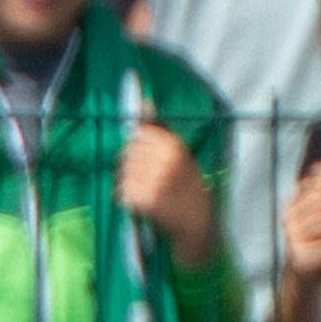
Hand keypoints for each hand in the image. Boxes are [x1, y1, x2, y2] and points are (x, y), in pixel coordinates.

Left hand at [116, 122, 214, 264]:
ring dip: (130, 181)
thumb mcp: (179, 152)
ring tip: (150, 189)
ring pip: (123, 171)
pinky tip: (145, 201)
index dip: (141, 146)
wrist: (198, 220)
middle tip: (152, 178)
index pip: (139, 134)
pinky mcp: (145, 199)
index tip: (152, 157)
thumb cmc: (187, 183)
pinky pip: (122, 190)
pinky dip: (128, 196)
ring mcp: (154, 181)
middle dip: (134, 164)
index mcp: (175, 146)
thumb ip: (159, 127)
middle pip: (128, 152)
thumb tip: (145, 101)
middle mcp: (165, 161)